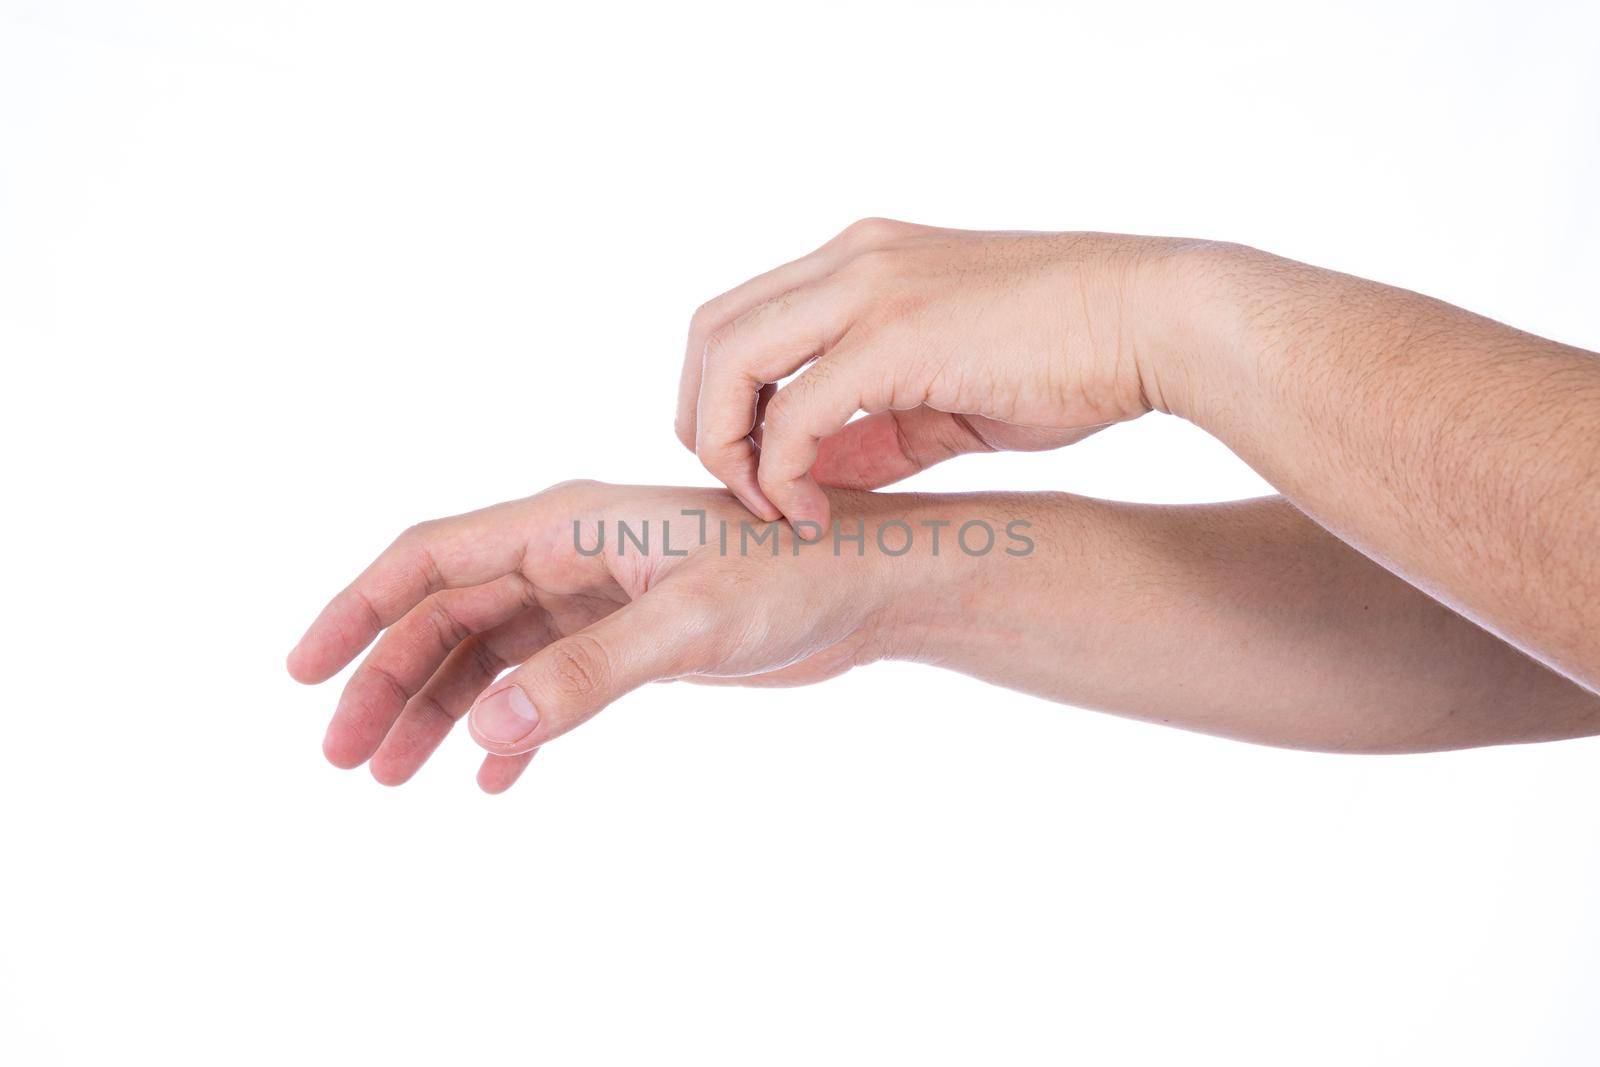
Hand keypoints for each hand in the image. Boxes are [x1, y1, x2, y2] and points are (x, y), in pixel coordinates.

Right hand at [285, 481, 951, 791]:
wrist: (872, 584)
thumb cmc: (796, 574)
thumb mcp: (691, 623)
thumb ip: (589, 673)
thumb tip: (485, 731)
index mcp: (569, 522)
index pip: (432, 557)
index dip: (360, 608)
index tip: (304, 671)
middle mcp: (570, 552)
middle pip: (447, 615)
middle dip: (389, 681)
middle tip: (346, 759)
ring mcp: (596, 595)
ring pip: (489, 653)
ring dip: (439, 711)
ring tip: (391, 778)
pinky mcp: (629, 635)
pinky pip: (544, 680)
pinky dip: (512, 727)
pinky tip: (493, 776)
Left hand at [676, 218, 1207, 529]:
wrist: (1158, 323)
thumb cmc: (1072, 361)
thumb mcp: (948, 396)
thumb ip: (873, 429)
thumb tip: (814, 479)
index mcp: (862, 261)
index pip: (740, 318)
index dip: (723, 400)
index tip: (756, 470)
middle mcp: (851, 261)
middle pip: (711, 332)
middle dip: (702, 422)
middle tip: (742, 492)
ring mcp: (868, 289)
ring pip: (730, 361)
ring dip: (726, 446)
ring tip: (770, 508)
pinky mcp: (894, 336)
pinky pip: (792, 411)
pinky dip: (780, 472)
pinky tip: (814, 515)